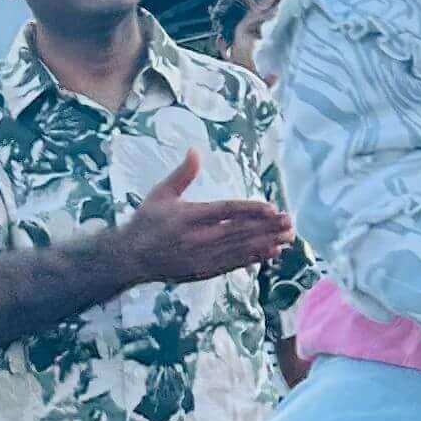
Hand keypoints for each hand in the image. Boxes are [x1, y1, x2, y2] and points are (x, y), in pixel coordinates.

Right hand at [120, 147, 293, 288]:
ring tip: (288, 237)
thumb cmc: (146, 221)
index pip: (226, 211)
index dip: (250, 210)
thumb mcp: (160, 194)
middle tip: (290, 221)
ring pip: (239, 249)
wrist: (130, 258)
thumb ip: (182, 174)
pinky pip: (233, 264)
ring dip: (266, 243)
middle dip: (267, 227)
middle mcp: (197, 239)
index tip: (272, 208)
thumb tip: (195, 150)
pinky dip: (253, 259)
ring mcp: (201, 258)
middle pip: (238, 231)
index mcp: (188, 216)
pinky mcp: (203, 271)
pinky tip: (271, 252)